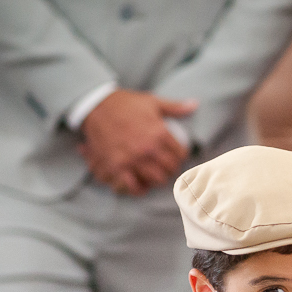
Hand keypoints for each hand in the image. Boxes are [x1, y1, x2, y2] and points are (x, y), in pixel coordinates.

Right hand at [78, 89, 195, 195]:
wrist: (96, 105)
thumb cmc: (125, 103)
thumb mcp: (152, 102)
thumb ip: (175, 108)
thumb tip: (195, 104)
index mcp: (159, 133)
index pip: (181, 154)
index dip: (181, 156)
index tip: (177, 156)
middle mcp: (147, 148)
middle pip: (170, 169)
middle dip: (171, 168)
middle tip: (166, 166)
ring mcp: (132, 158)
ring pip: (156, 179)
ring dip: (157, 178)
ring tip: (155, 174)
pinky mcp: (116, 166)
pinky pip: (132, 186)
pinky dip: (139, 188)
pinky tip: (141, 185)